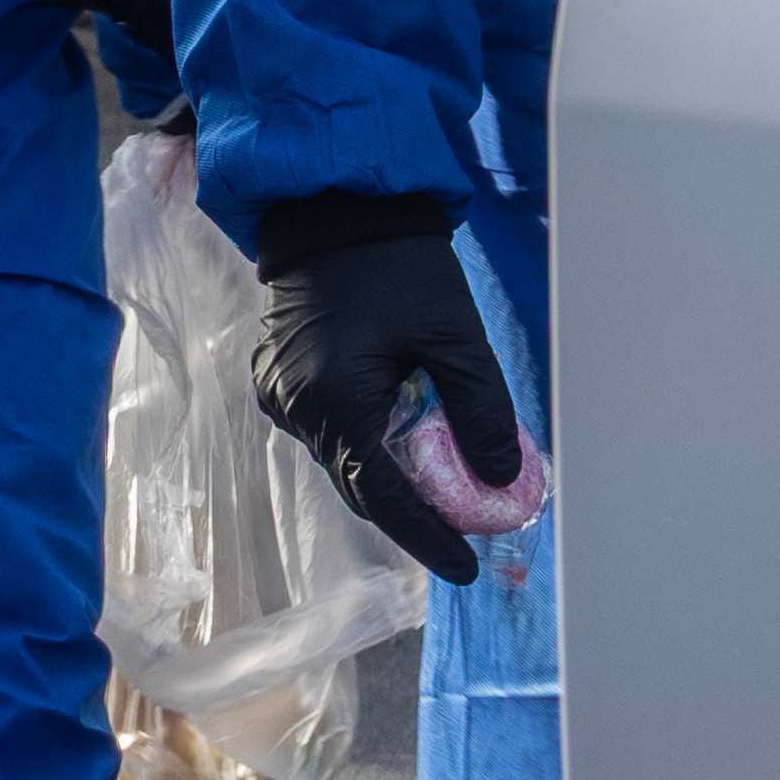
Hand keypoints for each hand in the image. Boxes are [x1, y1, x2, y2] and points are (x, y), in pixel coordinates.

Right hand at [253, 219, 522, 584]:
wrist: (334, 211)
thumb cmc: (399, 267)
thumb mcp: (455, 335)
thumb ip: (480, 410)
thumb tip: (502, 480)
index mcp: (334, 397)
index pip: (383, 494)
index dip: (428, 536)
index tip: (467, 568)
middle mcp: (294, 405)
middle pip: (359, 484)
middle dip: (415, 513)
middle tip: (467, 532)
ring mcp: (278, 393)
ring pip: (343, 459)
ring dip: (392, 477)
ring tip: (445, 488)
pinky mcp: (277, 380)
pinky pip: (328, 431)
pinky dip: (367, 445)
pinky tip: (403, 440)